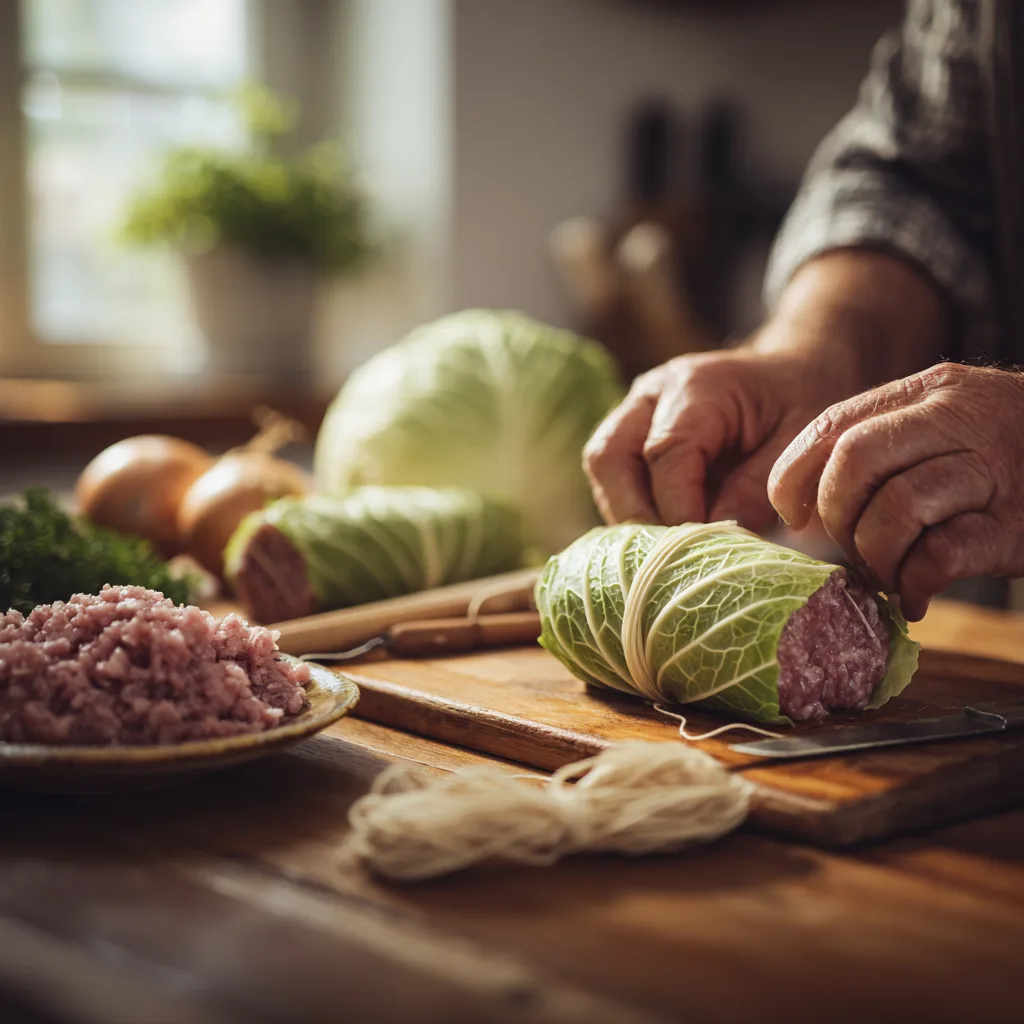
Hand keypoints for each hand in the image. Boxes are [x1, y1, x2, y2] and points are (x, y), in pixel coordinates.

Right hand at [583, 345, 852, 531]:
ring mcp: (634, 413)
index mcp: (698, 385)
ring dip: (628, 518)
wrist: (789, 375)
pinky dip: (634, 513)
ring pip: (604, 469)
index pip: (665, 452)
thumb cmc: (798, 405)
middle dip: (634, 516)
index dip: (676, 508)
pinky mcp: (629, 436)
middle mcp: (652, 394)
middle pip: (610, 457)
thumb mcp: (797, 446)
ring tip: (666, 554)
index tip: (700, 550)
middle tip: (668, 561)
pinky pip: (614, 479)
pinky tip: (664, 540)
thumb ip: (756, 491)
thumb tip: (711, 542)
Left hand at [769, 362, 1023, 619]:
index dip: (795, 473)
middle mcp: (957, 419)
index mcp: (925, 392)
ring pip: (897, 507)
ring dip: (875, 555)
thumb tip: (807, 506)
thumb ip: (885, 446)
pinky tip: (916, 594)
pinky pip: (943, 554)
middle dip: (837, 515)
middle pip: (856, 460)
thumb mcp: (945, 426)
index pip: (833, 425)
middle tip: (848, 546)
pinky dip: (915, 582)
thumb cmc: (1005, 453)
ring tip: (885, 573)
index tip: (793, 513)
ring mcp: (992, 470)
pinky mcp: (1015, 524)